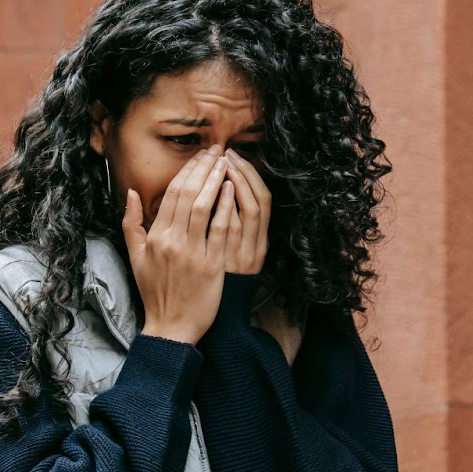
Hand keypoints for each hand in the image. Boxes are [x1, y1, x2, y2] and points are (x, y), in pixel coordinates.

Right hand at [123, 145, 233, 344]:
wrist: (171, 326)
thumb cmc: (154, 292)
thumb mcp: (135, 257)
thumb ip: (131, 224)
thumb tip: (132, 194)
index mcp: (154, 237)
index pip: (171, 195)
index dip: (187, 171)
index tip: (200, 156)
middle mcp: (172, 241)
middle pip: (189, 195)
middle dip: (204, 168)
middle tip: (217, 150)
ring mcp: (193, 253)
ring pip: (204, 207)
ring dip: (216, 181)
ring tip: (226, 162)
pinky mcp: (212, 265)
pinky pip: (220, 230)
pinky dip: (226, 207)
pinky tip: (232, 189)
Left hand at [222, 149, 270, 274]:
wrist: (209, 318)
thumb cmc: (216, 284)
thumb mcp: (230, 255)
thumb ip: (229, 226)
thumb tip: (221, 193)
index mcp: (258, 242)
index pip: (262, 199)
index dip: (248, 175)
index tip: (232, 156)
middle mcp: (255, 246)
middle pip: (257, 200)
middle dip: (241, 173)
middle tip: (224, 153)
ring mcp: (242, 254)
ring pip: (248, 212)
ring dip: (236, 185)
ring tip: (220, 164)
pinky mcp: (224, 262)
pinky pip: (228, 230)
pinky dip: (225, 209)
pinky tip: (216, 192)